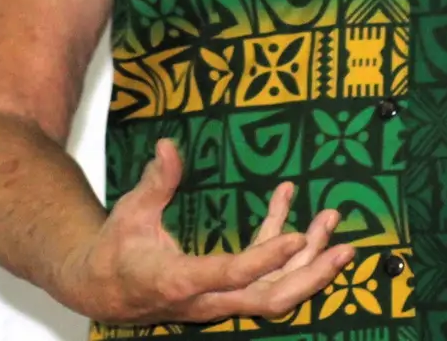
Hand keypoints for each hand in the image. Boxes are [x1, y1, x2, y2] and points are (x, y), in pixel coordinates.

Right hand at [57, 138, 353, 325]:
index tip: (300, 237)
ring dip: (308, 260)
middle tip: (344, 248)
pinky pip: (261, 274)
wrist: (102, 292)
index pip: (232, 274)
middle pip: (270, 298)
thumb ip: (155, 183)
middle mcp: (206, 298)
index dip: (267, 259)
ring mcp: (219, 299)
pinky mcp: (224, 292)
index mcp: (180, 280)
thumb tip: (170, 146)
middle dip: (311, 275)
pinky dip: (280, 245)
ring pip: (273, 290)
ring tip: (332, 221)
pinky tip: (290, 205)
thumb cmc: (115, 253)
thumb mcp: (130, 214)